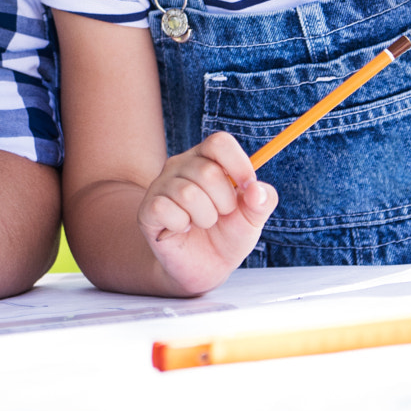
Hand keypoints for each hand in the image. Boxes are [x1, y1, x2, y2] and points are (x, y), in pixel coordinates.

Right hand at [138, 131, 277, 294]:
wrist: (204, 268)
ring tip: (203, 224)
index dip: (238, 164)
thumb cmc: (227, 235)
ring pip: (188, 194)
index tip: (248, 188)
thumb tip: (257, 189)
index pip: (219, 143)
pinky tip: (183, 228)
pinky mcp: (148, 209)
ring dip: (205, 218)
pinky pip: (165, 209)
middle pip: (208, 172)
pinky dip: (182, 225)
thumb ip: (262, 201)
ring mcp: (161, 185)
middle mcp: (181, 166)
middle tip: (221, 215)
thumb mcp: (253, 219)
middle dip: (224, 203)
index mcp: (207, 159)